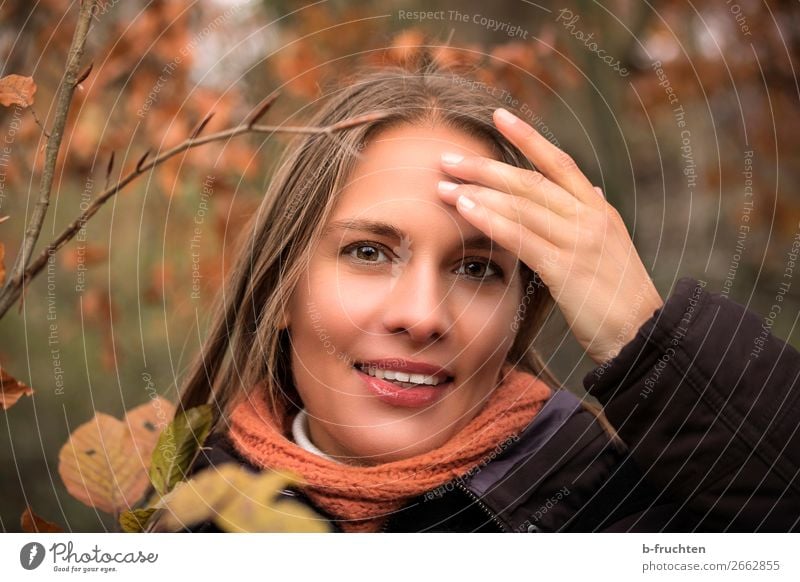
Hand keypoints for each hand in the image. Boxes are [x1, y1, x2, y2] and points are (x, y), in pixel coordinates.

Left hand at [437, 107, 663, 364]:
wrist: (644, 333)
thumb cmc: (620, 296)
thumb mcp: (612, 246)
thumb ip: (596, 217)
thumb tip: (591, 190)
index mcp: (599, 210)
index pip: (559, 162)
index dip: (529, 137)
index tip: (500, 115)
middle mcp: (589, 217)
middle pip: (530, 181)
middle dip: (486, 168)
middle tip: (449, 159)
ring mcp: (578, 241)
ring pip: (521, 205)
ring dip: (479, 192)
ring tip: (444, 186)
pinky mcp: (566, 268)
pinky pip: (521, 237)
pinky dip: (490, 220)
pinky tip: (465, 211)